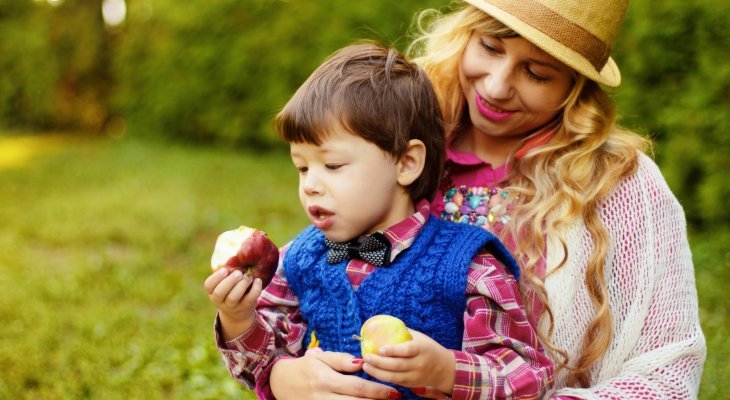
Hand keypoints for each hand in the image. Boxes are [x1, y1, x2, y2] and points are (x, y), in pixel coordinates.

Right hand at [203, 267, 261, 339]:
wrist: (238, 312)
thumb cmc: (230, 289)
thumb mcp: (224, 282)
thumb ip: (227, 272)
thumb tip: (236, 252)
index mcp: (212, 291)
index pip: (208, 285)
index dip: (216, 277)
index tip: (225, 270)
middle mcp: (219, 300)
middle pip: (219, 293)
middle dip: (229, 281)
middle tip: (238, 273)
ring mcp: (232, 306)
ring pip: (233, 297)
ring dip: (242, 284)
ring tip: (248, 276)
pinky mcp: (245, 307)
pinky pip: (249, 299)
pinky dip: (255, 289)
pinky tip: (258, 280)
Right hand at [270, 348, 402, 399]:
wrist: (279, 382)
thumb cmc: (305, 367)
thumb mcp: (322, 358)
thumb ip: (342, 360)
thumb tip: (363, 362)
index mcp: (325, 380)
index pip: (357, 387)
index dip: (377, 390)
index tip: (394, 392)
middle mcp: (323, 397)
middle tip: (396, 399)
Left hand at [362, 330, 454, 394]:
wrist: (444, 369)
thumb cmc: (428, 348)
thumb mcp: (420, 338)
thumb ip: (403, 333)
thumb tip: (382, 325)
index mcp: (422, 349)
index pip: (407, 350)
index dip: (393, 350)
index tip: (380, 349)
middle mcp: (419, 364)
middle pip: (398, 365)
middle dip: (380, 362)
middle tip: (366, 357)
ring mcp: (416, 376)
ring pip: (394, 377)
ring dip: (377, 372)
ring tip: (365, 366)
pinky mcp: (411, 384)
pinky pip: (395, 382)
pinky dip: (383, 377)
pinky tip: (373, 372)